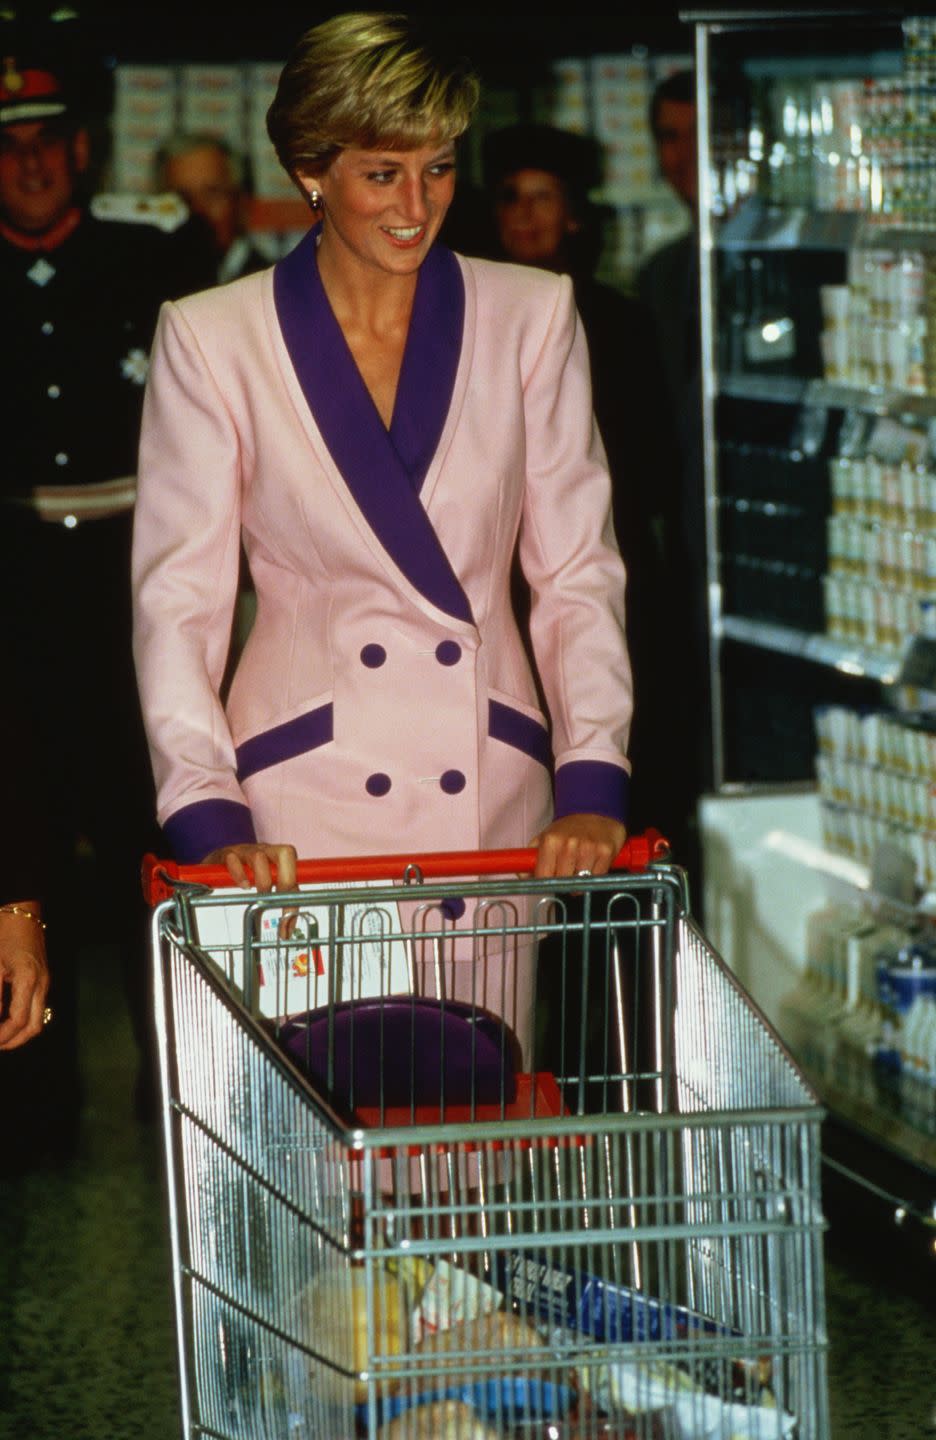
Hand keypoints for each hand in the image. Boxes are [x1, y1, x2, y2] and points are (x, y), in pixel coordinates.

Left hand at [0, 902, 49, 1050]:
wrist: (21, 913)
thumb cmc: (4, 934)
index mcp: (29, 980)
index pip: (19, 1020)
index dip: (2, 1036)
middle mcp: (42, 984)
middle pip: (34, 1027)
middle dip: (13, 1042)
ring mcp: (45, 982)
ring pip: (38, 1020)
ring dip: (19, 1033)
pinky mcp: (43, 980)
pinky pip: (37, 1009)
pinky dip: (23, 1021)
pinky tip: (6, 1020)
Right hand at [202, 843, 298, 937]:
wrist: (217, 862)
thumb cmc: (245, 873)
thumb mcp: (264, 885)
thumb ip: (277, 901)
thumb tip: (288, 929)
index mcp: (278, 859)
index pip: (297, 872)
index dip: (295, 898)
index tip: (288, 923)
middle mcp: (266, 851)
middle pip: (286, 853)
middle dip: (285, 880)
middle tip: (276, 900)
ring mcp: (246, 851)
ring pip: (260, 856)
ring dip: (261, 879)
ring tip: (256, 893)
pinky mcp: (226, 854)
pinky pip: (233, 858)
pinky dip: (239, 874)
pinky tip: (243, 886)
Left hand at [532, 814, 626, 879]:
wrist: (596, 812)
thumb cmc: (568, 829)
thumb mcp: (545, 838)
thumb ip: (532, 859)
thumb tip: (522, 877)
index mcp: (551, 841)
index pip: (544, 876)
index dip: (547, 881)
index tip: (551, 878)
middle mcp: (569, 844)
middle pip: (563, 882)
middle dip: (564, 881)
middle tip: (568, 870)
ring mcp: (588, 848)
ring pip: (581, 882)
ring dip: (580, 880)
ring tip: (580, 866)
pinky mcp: (605, 852)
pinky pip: (597, 877)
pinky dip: (595, 875)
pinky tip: (593, 863)